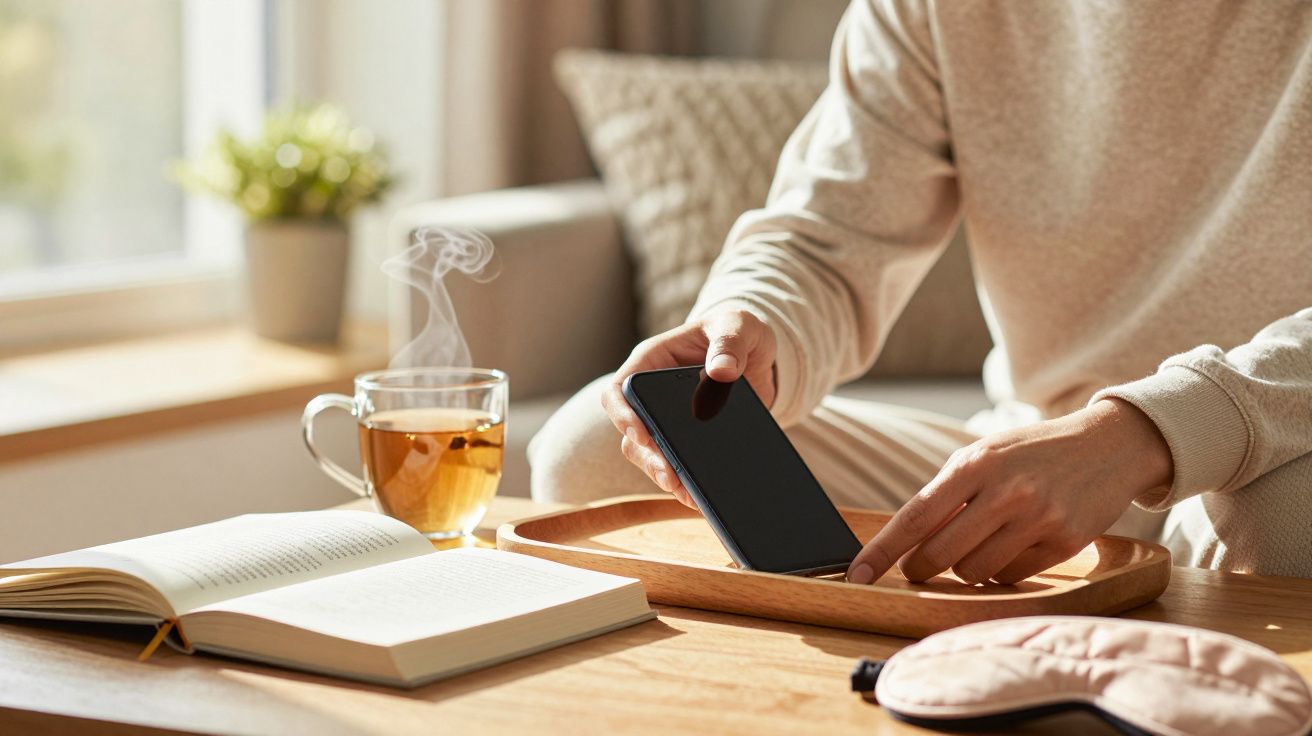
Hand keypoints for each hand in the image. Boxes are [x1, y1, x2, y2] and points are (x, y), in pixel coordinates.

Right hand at [601, 309, 776, 507]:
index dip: (622, 415)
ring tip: (688, 494)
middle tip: (670, 476)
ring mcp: (667, 419)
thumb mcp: (737, 326)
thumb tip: (721, 370)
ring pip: (649, 455)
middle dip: (648, 457)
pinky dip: (686, 482)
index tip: (642, 435)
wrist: (759, 355)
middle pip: (631, 433)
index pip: (619, 390)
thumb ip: (729, 343)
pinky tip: (700, 497)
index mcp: (652, 361)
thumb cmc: (737, 330)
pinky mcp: (688, 438)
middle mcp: (651, 395)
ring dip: (664, 476)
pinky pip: (677, 465)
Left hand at [847, 398, 1172, 585]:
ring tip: (978, 544)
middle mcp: (1005, 490)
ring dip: (964, 569)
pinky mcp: (1064, 542)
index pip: (915, 516)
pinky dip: (1000, 571)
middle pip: (940, 554)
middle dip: (921, 567)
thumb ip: (947, 494)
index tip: (857, 574)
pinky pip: (1010, 577)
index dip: (882, 550)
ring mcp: (1037, 518)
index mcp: (974, 463)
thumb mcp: (985, 456)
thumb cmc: (1031, 453)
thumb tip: (905, 543)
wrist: (1107, 445)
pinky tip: (1010, 547)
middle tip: (918, 567)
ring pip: (973, 572)